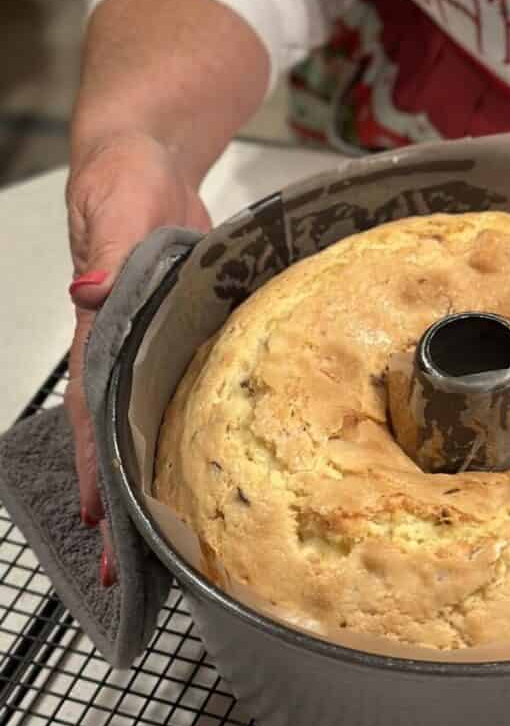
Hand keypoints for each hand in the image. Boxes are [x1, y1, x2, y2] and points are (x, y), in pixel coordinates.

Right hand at [66, 132, 210, 585]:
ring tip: (167, 531)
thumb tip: (87, 291)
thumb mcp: (116, 210)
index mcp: (100, 326)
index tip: (100, 526)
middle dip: (123, 496)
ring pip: (150, 413)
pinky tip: (206, 450)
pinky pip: (184, 381)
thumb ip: (109, 253)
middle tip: (133, 567)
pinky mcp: (186, 323)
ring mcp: (154, 337)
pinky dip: (187, 420)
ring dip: (154, 468)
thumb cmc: (124, 182)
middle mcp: (123, 342)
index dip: (96, 469)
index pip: (96, 408)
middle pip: (120, 429)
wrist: (149, 159)